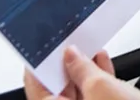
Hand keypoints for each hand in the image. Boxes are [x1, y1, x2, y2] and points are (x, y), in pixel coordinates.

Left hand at [24, 47, 139, 99]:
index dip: (39, 66)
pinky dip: (98, 78)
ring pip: (78, 92)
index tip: (45, 47)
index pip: (37, 88)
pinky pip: (95, 95)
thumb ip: (82, 68)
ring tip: (88, 48)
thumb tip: (71, 55)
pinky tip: (102, 61)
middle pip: (58, 90)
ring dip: (84, 69)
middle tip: (69, 44)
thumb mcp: (100, 86)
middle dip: (65, 66)